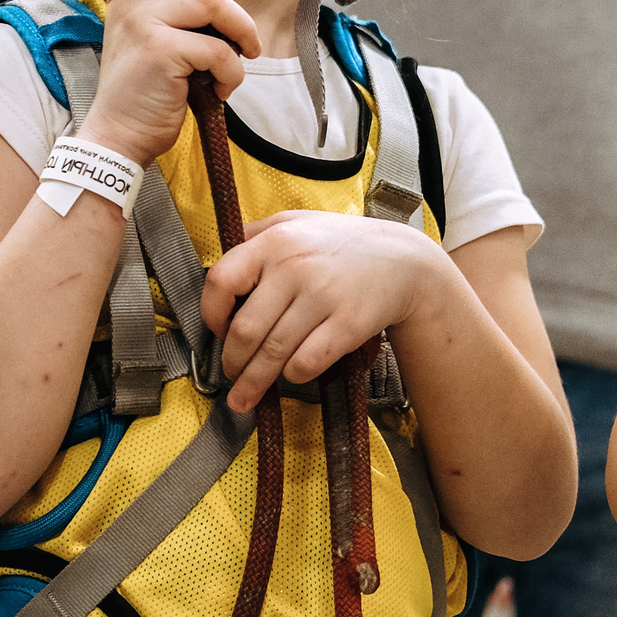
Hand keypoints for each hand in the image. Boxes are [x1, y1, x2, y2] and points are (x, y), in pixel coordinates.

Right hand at [79, 0, 259, 167]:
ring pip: (211, 0)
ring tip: (241, 56)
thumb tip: (212, 6)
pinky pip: (219, 49)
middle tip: (219, 15)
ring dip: (240, 29)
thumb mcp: (136, 45)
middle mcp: (131, 6)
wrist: (118, 136)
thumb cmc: (136, 97)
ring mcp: (145, 25)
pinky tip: (221, 90)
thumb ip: (158, 18)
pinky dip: (233, 73)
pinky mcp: (162, 51)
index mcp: (124, 3)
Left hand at [197, 210, 450, 410]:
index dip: (211, 313)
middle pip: (245, 329)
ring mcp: (322, 297)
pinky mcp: (347, 325)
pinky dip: (294, 375)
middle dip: (232, 362)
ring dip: (254, 381)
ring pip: (274, 353)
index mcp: (275, 241)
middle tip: (230, 374)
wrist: (405, 262)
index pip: (222, 281)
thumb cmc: (344, 243)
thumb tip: (218, 257)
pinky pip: (307, 362)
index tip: (217, 330)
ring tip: (244, 396)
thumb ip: (256, 233)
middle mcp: (294, 267)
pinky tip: (291, 376)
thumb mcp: (297, 221)